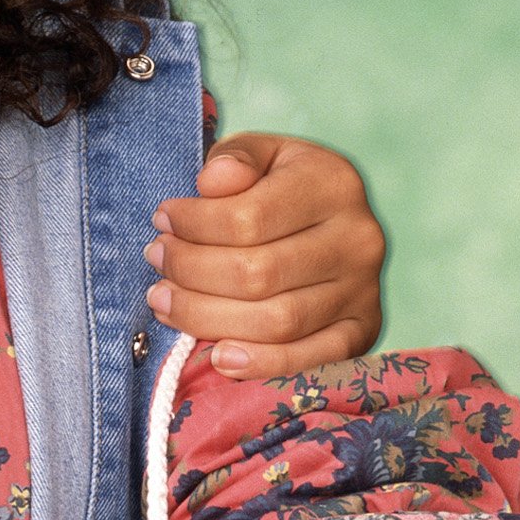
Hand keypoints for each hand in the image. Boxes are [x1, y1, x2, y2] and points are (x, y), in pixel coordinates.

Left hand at [146, 132, 383, 379]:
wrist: (334, 223)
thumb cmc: (282, 186)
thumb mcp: (262, 155)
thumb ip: (236, 159)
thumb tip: (212, 180)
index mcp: (334, 186)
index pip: (249, 217)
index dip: (193, 225)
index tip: (162, 221)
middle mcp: (358, 239)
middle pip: (257, 274)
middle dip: (190, 272)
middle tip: (156, 261)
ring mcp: (363, 290)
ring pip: (275, 321)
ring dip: (206, 318)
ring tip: (164, 300)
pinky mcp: (361, 332)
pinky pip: (308, 359)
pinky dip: (260, 364)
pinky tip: (218, 356)